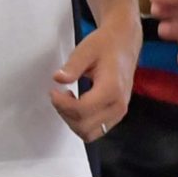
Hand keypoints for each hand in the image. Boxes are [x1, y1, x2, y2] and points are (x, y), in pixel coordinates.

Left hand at [52, 8, 136, 140]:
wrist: (124, 43)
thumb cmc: (106, 45)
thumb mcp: (86, 50)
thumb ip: (72, 66)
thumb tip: (58, 78)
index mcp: (112, 89)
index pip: (82, 110)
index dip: (62, 104)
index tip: (53, 92)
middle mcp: (118, 105)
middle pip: (85, 127)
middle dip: (66, 114)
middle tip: (58, 96)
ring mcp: (119, 112)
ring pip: (90, 133)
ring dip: (73, 121)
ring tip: (68, 101)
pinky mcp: (117, 114)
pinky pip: (96, 130)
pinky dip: (82, 122)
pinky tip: (77, 104)